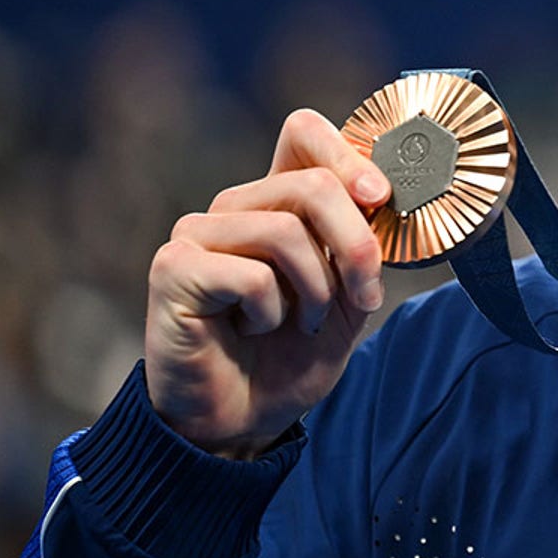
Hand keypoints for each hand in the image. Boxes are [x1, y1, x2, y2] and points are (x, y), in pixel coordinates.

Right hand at [144, 108, 390, 457]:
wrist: (241, 424)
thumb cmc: (289, 360)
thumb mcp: (348, 297)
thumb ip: (362, 244)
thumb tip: (384, 192)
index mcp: (275, 203)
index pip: (303, 133)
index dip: (348, 154)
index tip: (381, 196)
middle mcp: (233, 208)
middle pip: (312, 185)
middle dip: (356, 246)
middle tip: (364, 296)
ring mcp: (196, 234)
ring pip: (286, 231)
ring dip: (314, 291)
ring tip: (299, 324)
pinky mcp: (172, 269)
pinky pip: (251, 275)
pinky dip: (269, 313)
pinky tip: (250, 331)